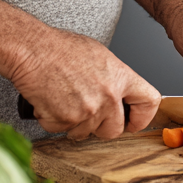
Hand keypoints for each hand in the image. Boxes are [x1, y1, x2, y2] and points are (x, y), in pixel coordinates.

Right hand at [8, 28, 160, 139]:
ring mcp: (88, 110)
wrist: (32, 51)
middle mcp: (108, 96)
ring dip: (75, 123)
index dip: (142, 117)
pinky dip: (55, 121)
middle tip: (86, 111)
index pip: (149, 102)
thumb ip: (113, 77)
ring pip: (86, 133)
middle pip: (114, 130)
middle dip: (100, 126)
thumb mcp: (99, 55)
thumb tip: (117, 92)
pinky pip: (63, 131)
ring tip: (64, 99)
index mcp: (120, 76)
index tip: (133, 121)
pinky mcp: (66, 120)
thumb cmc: (60, 48)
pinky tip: (51, 102)